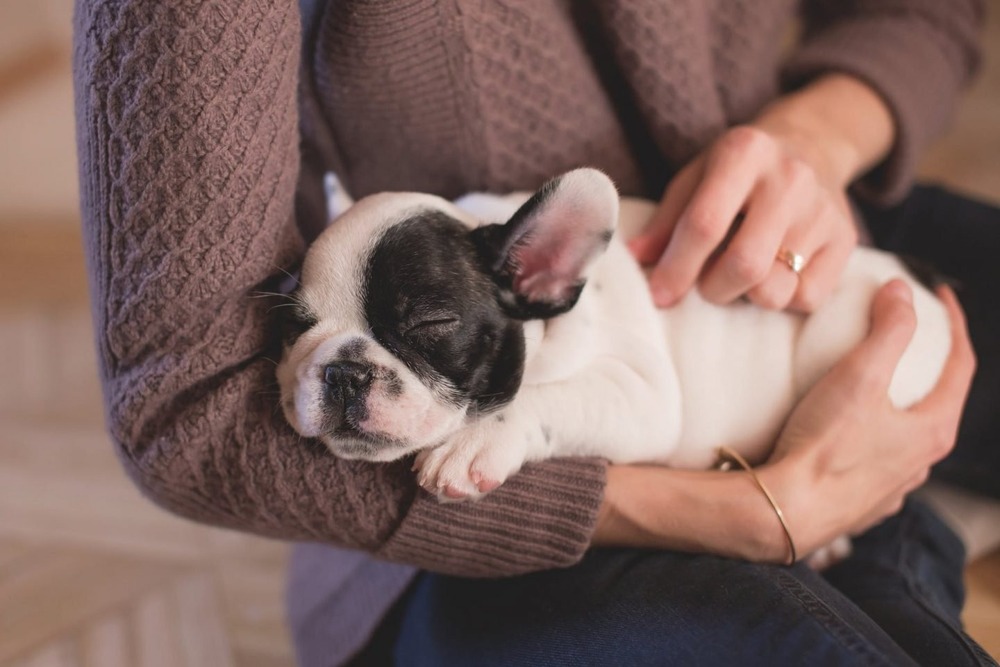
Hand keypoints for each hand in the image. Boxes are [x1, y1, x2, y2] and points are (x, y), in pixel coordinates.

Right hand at [592, 281, 974, 562]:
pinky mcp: (862, 502)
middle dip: (928, 365)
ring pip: (907, 435)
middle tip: (907, 336)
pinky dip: (872, 435)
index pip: (961, 365)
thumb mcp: (859, 376)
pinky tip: (847, 430)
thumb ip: (887, 330)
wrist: (785, 510)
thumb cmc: (824, 446)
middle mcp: (922, 463)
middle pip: (938, 401)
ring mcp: (893, 487)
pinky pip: (877, 460)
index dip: (954, 324)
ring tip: (874, 383)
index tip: (940, 295)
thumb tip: (902, 291)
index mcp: (933, 430)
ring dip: (900, 404)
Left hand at [628, 74, 894, 313]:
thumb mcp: (696, 178)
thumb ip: (666, 221)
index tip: (659, 295)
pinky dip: (784, 298)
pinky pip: (808, 298)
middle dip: (714, 288)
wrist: (812, 145)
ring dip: (747, 297)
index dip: (677, 268)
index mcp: (743, 153)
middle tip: (706, 284)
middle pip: (744, 265)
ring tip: (741, 276)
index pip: (705, 224)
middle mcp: (790, 178)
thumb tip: (634, 259)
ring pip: (776, 289)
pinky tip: (775, 274)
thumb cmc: (738, 171)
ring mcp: (823, 209)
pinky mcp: (846, 238)